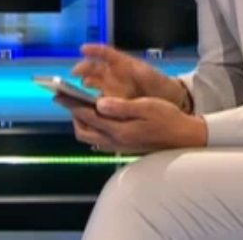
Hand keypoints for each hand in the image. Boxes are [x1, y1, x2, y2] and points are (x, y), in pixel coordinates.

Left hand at [56, 95, 206, 152]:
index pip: (87, 116)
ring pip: (90, 137)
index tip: (59, 94)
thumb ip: (121, 106)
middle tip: (69, 100)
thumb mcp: (146, 107)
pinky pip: (100, 140)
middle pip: (83, 132)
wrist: (183, 137)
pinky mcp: (124, 147)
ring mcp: (119, 146)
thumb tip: (98, 102)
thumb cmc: (167, 118)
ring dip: (82, 123)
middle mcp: (115, 141)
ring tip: (82, 106)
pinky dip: (93, 128)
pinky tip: (99, 118)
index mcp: (119, 129)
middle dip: (73, 116)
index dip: (71, 104)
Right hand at [72, 44, 184, 104]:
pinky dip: (90, 103)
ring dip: (85, 86)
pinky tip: (85, 108)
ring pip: (93, 85)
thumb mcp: (150, 75)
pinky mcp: (112, 103)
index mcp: (122, 64)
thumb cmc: (158, 83)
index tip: (83, 49)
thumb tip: (130, 67)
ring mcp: (111, 89)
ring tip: (79, 89)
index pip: (105, 54)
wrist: (168, 101)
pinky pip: (98, 102)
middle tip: (75, 74)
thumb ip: (139, 72)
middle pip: (94, 69)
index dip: (94, 50)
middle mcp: (113, 76)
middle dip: (83, 69)